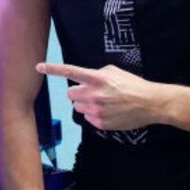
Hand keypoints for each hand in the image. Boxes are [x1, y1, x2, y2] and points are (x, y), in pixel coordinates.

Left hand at [36, 62, 160, 130]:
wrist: (150, 103)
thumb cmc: (133, 85)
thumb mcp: (115, 72)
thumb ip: (97, 74)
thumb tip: (86, 79)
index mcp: (97, 79)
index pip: (70, 72)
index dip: (53, 69)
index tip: (39, 67)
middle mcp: (94, 94)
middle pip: (71, 94)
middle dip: (78, 92)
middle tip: (92, 92)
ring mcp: (96, 110)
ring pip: (78, 107)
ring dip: (85, 104)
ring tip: (103, 102)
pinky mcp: (100, 123)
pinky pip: (88, 118)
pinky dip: (94, 115)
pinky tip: (108, 111)